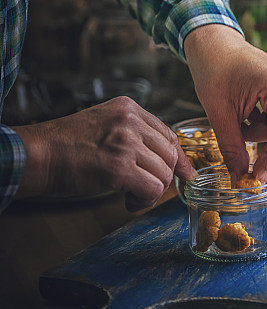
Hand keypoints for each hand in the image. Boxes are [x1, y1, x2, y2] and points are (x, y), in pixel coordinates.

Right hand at [14, 97, 195, 209]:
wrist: (38, 154)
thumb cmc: (67, 145)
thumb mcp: (105, 124)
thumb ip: (134, 134)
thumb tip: (168, 158)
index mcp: (128, 107)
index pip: (168, 134)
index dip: (177, 159)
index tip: (185, 175)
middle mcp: (130, 121)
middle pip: (170, 154)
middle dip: (162, 177)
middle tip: (143, 189)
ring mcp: (125, 142)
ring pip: (164, 174)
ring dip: (151, 192)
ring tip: (130, 195)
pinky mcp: (118, 167)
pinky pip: (152, 189)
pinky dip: (144, 201)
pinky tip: (127, 201)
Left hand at [184, 25, 266, 181]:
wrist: (216, 45)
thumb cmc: (214, 71)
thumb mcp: (219, 114)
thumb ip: (232, 149)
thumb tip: (241, 180)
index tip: (255, 178)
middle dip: (260, 140)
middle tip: (236, 134)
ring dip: (260, 130)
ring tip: (239, 115)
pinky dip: (265, 120)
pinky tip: (249, 108)